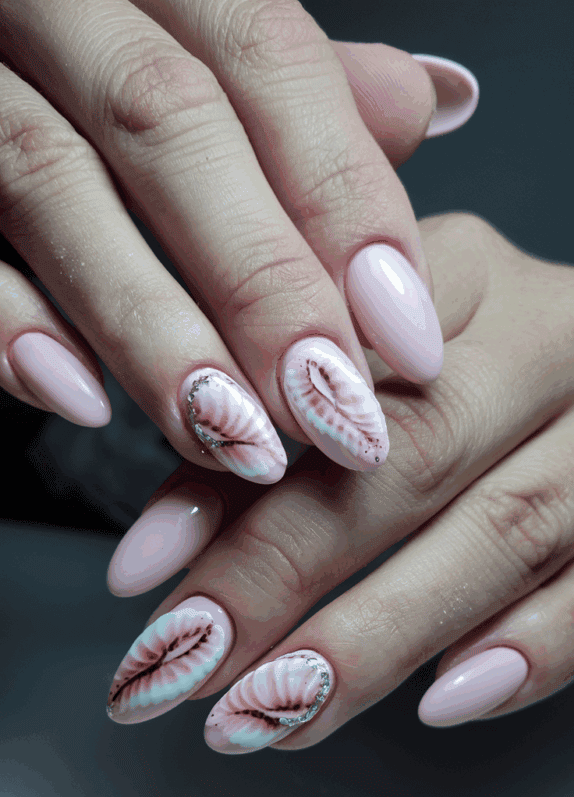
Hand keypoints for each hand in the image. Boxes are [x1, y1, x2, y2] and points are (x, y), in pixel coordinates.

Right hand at [0, 2, 474, 480]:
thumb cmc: (91, 70)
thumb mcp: (203, 51)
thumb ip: (300, 86)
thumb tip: (426, 100)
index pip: (265, 52)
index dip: (346, 196)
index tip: (405, 333)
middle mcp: (52, 0)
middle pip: (165, 118)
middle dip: (260, 278)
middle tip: (329, 408)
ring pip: (50, 179)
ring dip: (152, 327)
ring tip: (234, 435)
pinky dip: (10, 324)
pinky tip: (82, 399)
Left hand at [103, 211, 573, 746]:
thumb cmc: (467, 380)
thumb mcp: (372, 365)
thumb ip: (272, 433)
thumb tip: (159, 552)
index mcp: (463, 277)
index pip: (329, 372)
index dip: (230, 479)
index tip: (139, 575)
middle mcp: (549, 338)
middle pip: (414, 455)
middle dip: (285, 573)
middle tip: (186, 666)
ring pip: (505, 532)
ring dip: (379, 639)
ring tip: (273, 715)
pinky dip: (526, 653)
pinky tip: (440, 704)